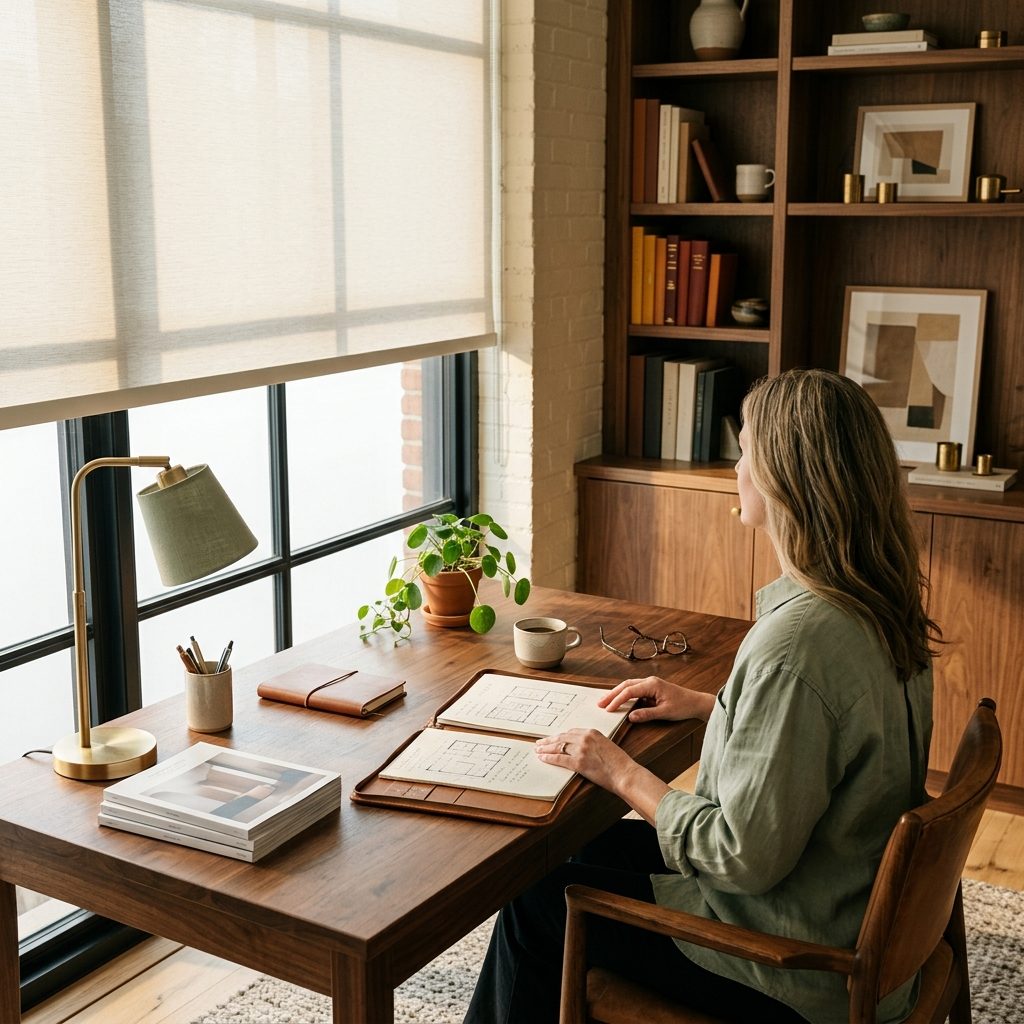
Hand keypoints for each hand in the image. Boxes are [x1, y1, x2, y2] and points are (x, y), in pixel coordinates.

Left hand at [535, 728, 669, 822]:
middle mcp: (585, 738)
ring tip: (538, 749)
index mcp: (592, 732)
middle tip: (540, 742)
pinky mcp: (579, 762)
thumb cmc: (619, 763)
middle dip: (549, 740)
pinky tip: (542, 758)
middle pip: (562, 738)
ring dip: (546, 748)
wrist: (624, 773)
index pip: (570, 732)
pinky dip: (549, 758)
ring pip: (558, 747)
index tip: (553, 738)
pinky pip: (559, 758)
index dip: (560, 736)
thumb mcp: (606, 746)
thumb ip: (592, 744)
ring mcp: (581, 750)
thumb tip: (581, 749)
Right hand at [597, 675, 715, 723]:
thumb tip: (630, 717)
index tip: (608, 709)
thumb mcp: (665, 713)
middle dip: (612, 694)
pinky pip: (634, 689)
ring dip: (617, 693)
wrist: (696, 702)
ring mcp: (650, 684)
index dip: (617, 700)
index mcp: (652, 684)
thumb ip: (647, 714)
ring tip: (605, 701)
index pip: (629, 691)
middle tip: (600, 703)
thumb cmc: (684, 706)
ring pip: (629, 686)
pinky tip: (619, 700)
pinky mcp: (651, 689)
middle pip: (625, 685)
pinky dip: (624, 694)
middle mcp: (649, 681)